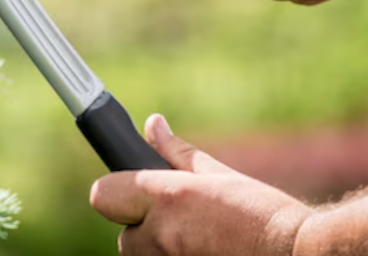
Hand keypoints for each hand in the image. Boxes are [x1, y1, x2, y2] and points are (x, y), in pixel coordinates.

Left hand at [90, 114, 311, 255]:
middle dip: (146, 229)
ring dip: (164, 250)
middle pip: (125, 236)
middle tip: (186, 224)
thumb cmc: (266, 214)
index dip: (118, 194)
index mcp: (166, 197)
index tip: (136, 195)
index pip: (102, 196)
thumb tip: (152, 124)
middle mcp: (160, 234)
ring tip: (205, 242)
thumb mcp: (220, 175)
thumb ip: (177, 153)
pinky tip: (209, 253)